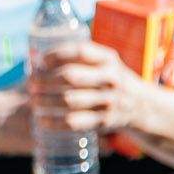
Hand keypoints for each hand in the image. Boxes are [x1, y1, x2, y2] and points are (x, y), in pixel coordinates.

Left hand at [28, 42, 145, 135]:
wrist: (143, 106)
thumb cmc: (111, 80)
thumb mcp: (105, 63)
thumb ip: (81, 59)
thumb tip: (36, 58)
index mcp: (108, 59)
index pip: (80, 51)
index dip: (56, 54)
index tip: (40, 60)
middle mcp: (111, 78)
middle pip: (70, 76)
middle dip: (44, 80)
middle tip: (30, 83)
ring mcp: (110, 100)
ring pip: (70, 100)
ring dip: (45, 101)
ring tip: (32, 100)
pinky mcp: (106, 121)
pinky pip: (75, 122)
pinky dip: (55, 122)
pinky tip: (41, 121)